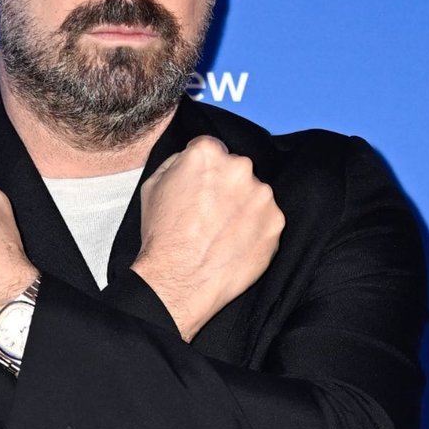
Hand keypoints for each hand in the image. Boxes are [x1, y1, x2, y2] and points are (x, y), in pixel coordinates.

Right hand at [131, 136, 283, 340]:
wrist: (180, 279)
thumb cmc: (162, 235)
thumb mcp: (152, 186)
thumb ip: (177, 162)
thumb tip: (191, 157)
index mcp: (208, 154)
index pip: (212, 149)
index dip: (204, 169)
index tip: (201, 186)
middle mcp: (240, 168)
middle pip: (237, 170)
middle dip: (227, 186)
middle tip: (211, 213)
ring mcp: (262, 195)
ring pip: (255, 194)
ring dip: (244, 207)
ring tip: (223, 232)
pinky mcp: (276, 222)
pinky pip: (268, 219)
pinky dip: (256, 229)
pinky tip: (237, 244)